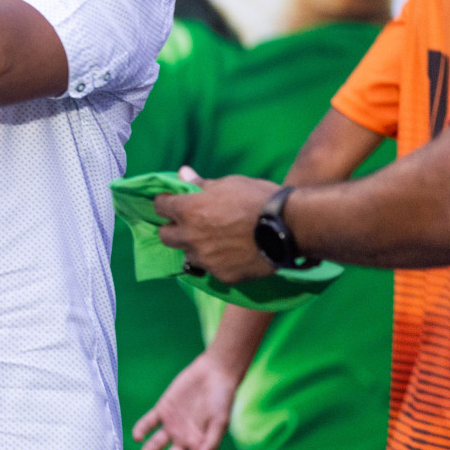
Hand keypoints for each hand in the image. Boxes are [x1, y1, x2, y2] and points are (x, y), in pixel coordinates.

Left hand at [131, 352, 240, 449]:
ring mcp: (172, 426)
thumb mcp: (220, 421)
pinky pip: (149, 423)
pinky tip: (137, 436)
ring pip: (158, 443)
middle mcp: (184, 439)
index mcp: (200, 445)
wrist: (213, 375)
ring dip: (151, 449)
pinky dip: (142, 429)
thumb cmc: (221, 400)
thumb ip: (211, 440)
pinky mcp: (162, 411)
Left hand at [155, 173, 279, 282]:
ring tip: (215, 240)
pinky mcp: (222, 276)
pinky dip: (217, 261)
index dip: (166, 202)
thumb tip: (182, 173)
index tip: (174, 201)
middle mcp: (191, 237)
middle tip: (190, 223)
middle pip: (165, 236)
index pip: (160, 206)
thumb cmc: (258, 199)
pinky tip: (232, 254)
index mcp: (189, 210)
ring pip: (188, 254)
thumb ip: (200, 184)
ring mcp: (206, 259)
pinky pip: (211, 268)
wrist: (290, 228)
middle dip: (173, 228)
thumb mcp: (228, 184)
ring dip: (195, 247)